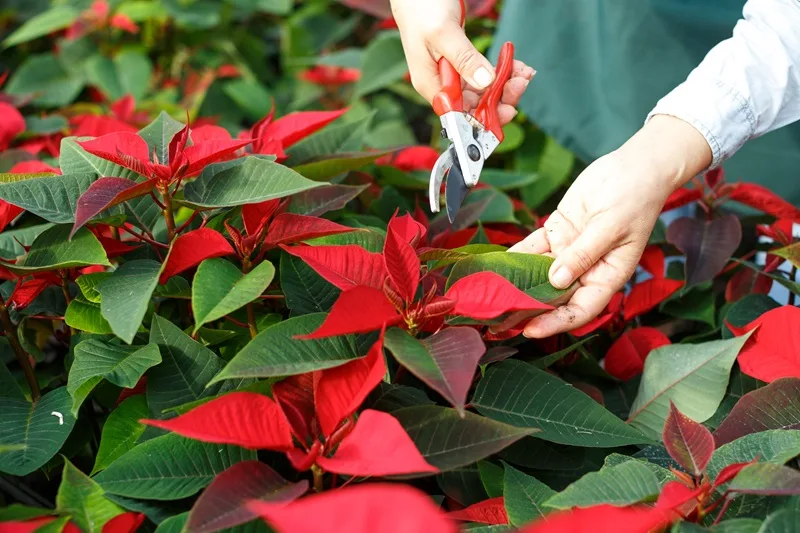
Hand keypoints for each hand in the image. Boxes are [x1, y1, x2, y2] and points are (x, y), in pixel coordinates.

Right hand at [390, 0, 533, 124]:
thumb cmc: (422, 8)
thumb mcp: (443, 33)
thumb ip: (464, 59)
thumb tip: (485, 83)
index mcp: (431, 84)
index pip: (459, 114)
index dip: (484, 118)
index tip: (508, 110)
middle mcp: (442, 84)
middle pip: (475, 106)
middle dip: (501, 98)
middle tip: (521, 82)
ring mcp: (452, 75)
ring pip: (483, 91)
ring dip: (505, 85)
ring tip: (523, 72)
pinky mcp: (462, 63)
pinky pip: (484, 76)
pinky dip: (501, 72)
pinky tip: (515, 65)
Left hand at [510, 115, 712, 337]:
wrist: (635, 166)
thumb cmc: (636, 198)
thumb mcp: (611, 227)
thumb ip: (583, 253)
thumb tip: (557, 280)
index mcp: (607, 275)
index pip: (580, 309)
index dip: (556, 323)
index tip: (531, 330)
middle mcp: (586, 269)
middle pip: (555, 296)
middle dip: (529, 308)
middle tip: (500, 319)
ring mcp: (569, 251)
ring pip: (539, 273)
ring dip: (517, 284)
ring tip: (491, 296)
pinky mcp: (557, 232)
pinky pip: (533, 248)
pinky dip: (515, 256)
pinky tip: (497, 266)